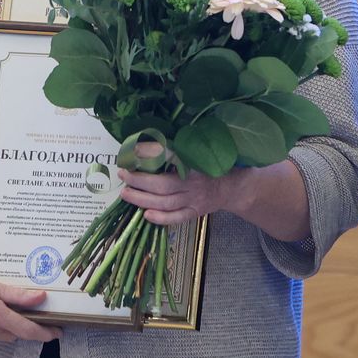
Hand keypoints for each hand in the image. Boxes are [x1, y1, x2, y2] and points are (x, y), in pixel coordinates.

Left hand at [117, 143, 243, 226]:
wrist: (233, 186)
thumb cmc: (213, 165)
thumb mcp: (201, 151)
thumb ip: (180, 148)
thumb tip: (151, 139)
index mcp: (195, 163)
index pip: (172, 158)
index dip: (153, 156)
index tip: (135, 152)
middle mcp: (194, 183)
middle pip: (163, 185)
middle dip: (140, 181)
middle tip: (123, 174)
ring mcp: (194, 200)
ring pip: (166, 202)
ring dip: (143, 199)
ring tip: (125, 193)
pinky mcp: (195, 212)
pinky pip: (177, 218)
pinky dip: (161, 218)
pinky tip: (145, 215)